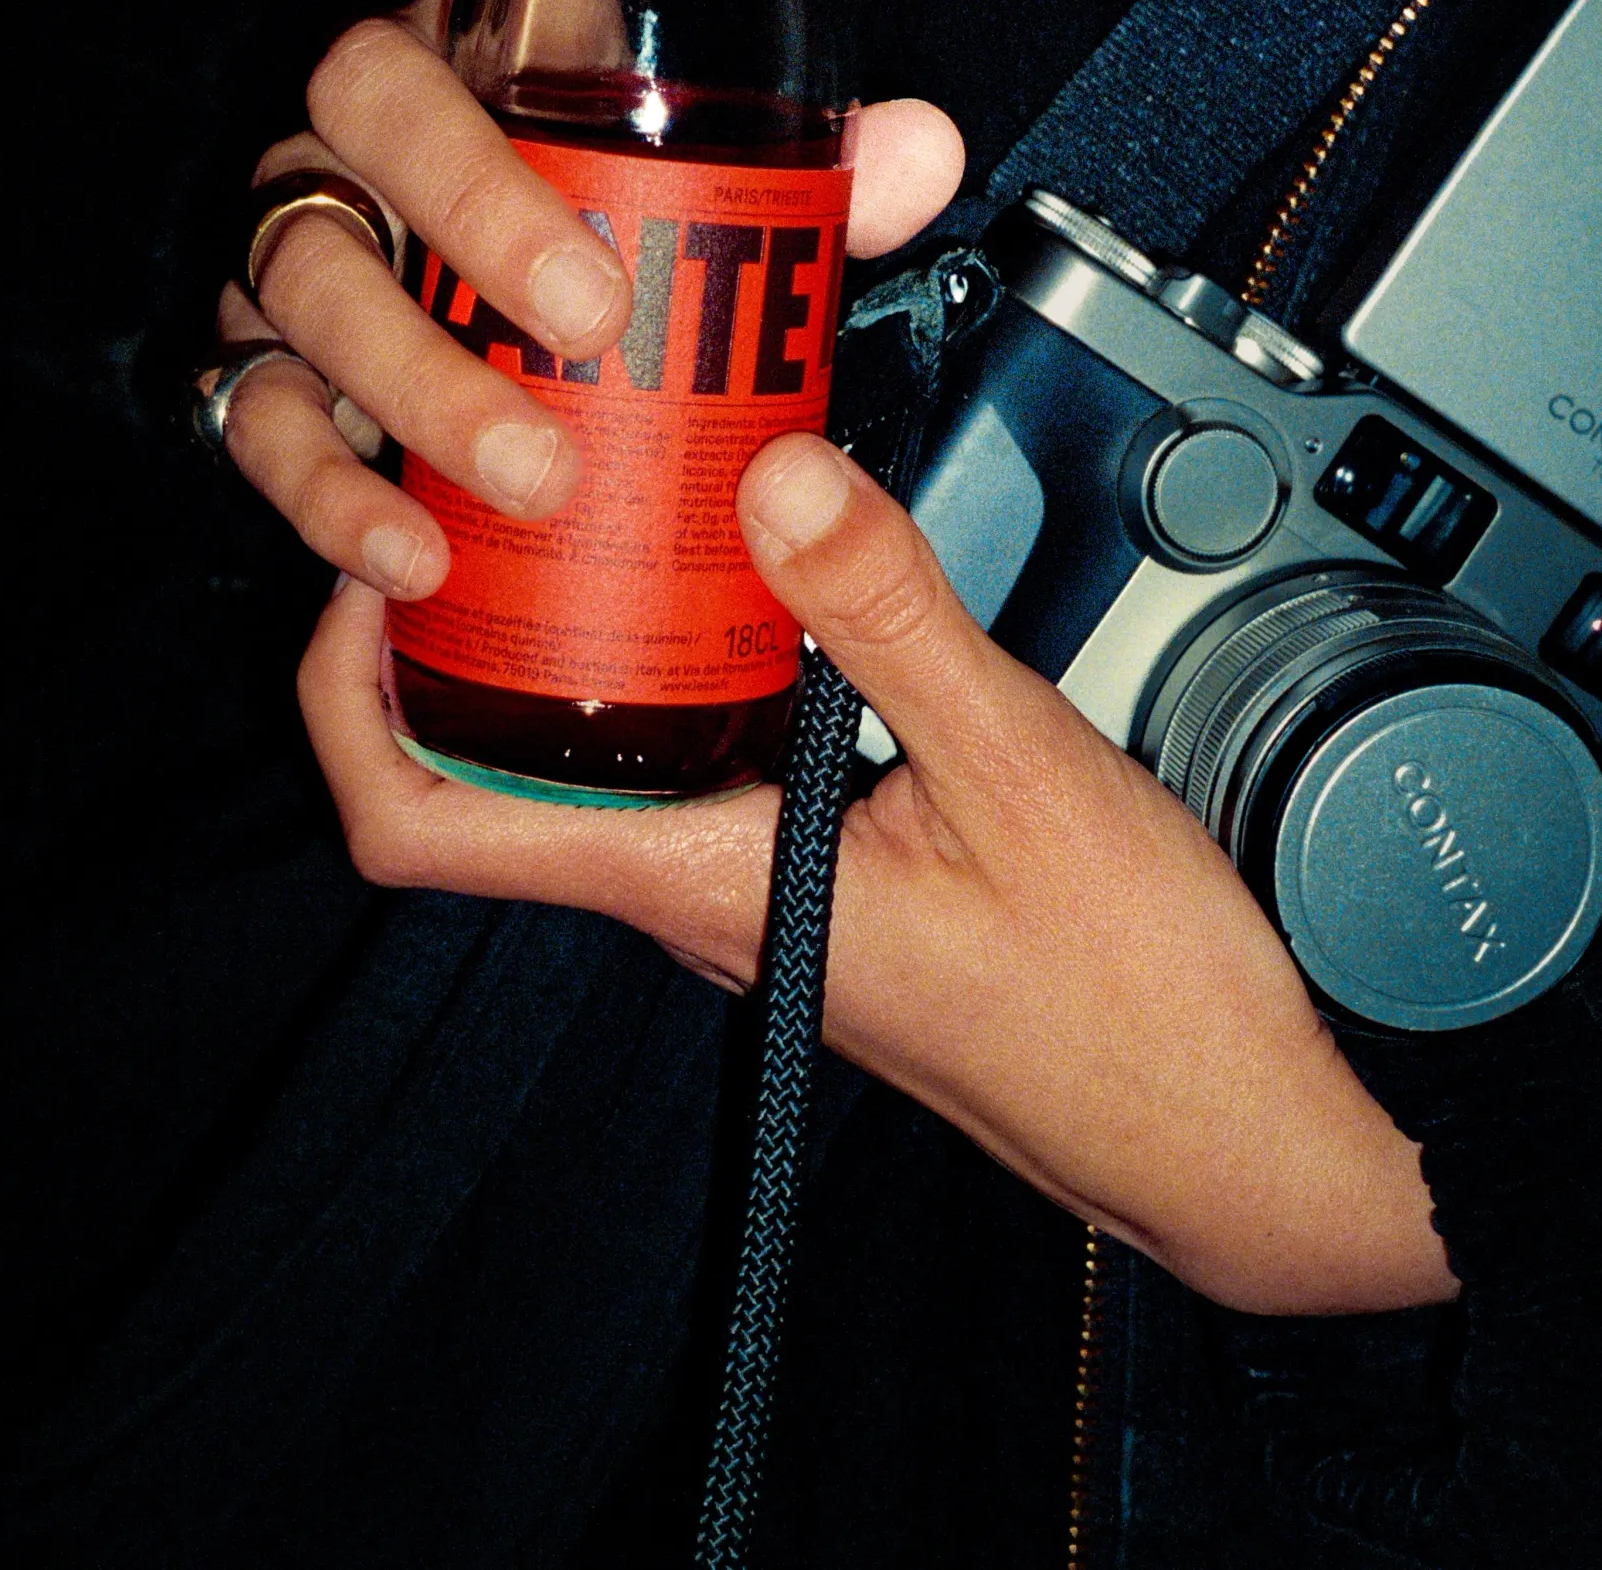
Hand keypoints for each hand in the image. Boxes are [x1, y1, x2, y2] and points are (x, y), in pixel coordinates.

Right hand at [215, 0, 964, 595]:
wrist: (511, 375)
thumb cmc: (623, 232)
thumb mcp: (721, 189)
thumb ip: (808, 167)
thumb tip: (916, 150)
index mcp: (483, 0)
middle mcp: (367, 91)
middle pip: (364, 83)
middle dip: (475, 195)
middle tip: (594, 306)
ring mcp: (299, 216)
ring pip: (306, 258)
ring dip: (420, 371)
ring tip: (539, 466)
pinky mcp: (259, 354)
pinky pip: (256, 412)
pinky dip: (328, 492)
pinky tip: (413, 547)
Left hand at [300, 435, 1460, 1318]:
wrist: (1250, 1134)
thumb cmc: (1144, 1002)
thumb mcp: (1022, 772)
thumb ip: (889, 614)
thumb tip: (771, 479)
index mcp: (704, 886)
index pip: (429, 827)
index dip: (351, 695)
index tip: (373, 561)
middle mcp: (703, 899)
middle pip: (504, 765)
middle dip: (479, 618)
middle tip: (511, 468)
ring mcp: (760, 892)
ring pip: (613, 755)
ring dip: (594, 632)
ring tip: (625, 490)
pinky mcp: (824, 877)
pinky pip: (712, 758)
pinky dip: (702, 659)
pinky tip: (769, 574)